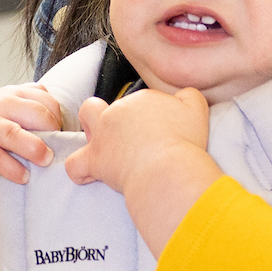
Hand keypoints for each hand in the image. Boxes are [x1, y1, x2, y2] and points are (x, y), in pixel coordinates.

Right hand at [0, 84, 63, 242]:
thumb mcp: (16, 119)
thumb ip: (37, 115)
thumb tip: (76, 127)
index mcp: (13, 94)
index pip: (45, 100)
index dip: (58, 119)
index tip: (62, 137)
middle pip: (33, 112)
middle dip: (50, 131)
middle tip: (55, 150)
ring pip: (13, 133)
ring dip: (34, 149)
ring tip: (45, 161)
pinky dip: (13, 169)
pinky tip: (23, 177)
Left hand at [66, 86, 220, 256]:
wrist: (166, 167)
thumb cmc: (184, 142)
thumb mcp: (196, 111)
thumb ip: (191, 97)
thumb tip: (186, 94)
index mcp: (142, 100)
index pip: (140, 103)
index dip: (148, 119)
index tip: (160, 136)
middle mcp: (118, 111)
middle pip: (112, 105)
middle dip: (114, 118)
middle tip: (131, 140)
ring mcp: (103, 134)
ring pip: (87, 116)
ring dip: (91, 127)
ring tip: (103, 144)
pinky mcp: (95, 160)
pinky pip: (75, 164)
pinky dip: (80, 170)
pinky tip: (89, 175)